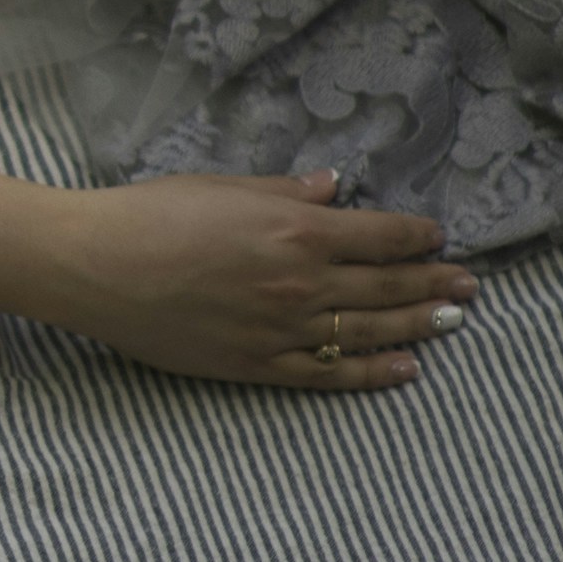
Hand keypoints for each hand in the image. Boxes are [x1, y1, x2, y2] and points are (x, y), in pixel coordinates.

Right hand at [58, 170, 476, 389]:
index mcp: (295, 231)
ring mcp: (282, 329)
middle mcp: (300, 283)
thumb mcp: (223, 189)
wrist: (94, 266)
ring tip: (452, 321)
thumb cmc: (150, 214)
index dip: (417, 237)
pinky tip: (405, 368)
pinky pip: (329, 373)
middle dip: (433, 283)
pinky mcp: (256, 364)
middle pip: (386, 286)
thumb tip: (335, 188)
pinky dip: (372, 372)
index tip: (438, 238)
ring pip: (368, 331)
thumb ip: (287, 193)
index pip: (380, 236)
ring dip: (417, 325)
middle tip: (468, 286)